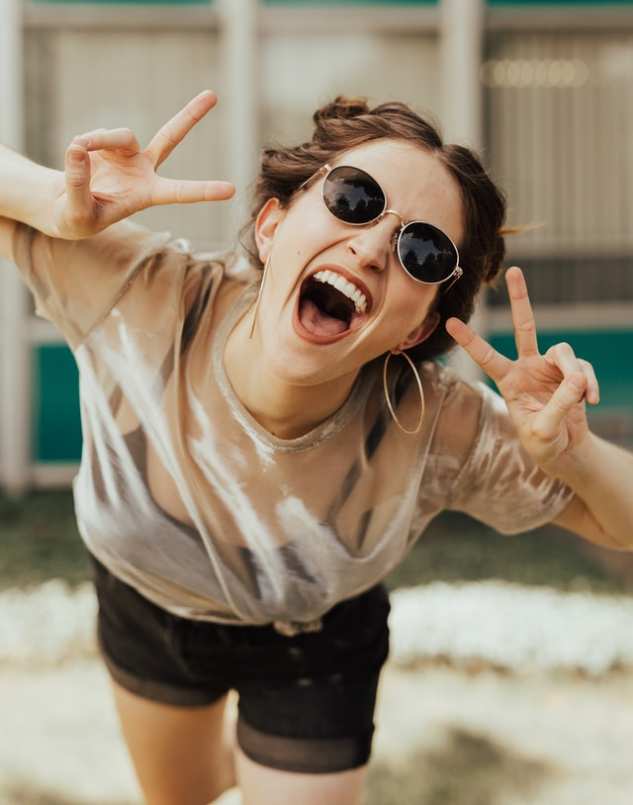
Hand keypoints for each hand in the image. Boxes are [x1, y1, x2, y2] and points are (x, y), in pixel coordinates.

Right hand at [51, 90, 234, 238]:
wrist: (66, 205)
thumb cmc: (78, 219)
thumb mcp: (77, 214)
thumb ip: (78, 185)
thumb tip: (78, 149)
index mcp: (148, 194)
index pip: (180, 192)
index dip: (204, 190)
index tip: (230, 190)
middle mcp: (144, 170)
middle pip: (170, 137)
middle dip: (190, 115)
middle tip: (213, 95)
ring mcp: (127, 152)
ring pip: (121, 135)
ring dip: (99, 141)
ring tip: (79, 153)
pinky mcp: (107, 142)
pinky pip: (96, 135)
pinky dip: (85, 143)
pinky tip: (76, 155)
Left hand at [445, 266, 599, 472]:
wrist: (565, 449)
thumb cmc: (543, 443)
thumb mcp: (542, 431)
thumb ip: (557, 406)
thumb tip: (577, 379)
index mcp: (509, 381)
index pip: (486, 357)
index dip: (470, 340)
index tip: (450, 322)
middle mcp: (527, 367)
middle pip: (525, 326)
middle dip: (520, 299)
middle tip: (514, 270)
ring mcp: (550, 367)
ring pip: (564, 352)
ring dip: (575, 374)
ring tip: (580, 397)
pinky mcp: (572, 372)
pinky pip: (583, 369)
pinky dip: (589, 384)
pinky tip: (590, 401)